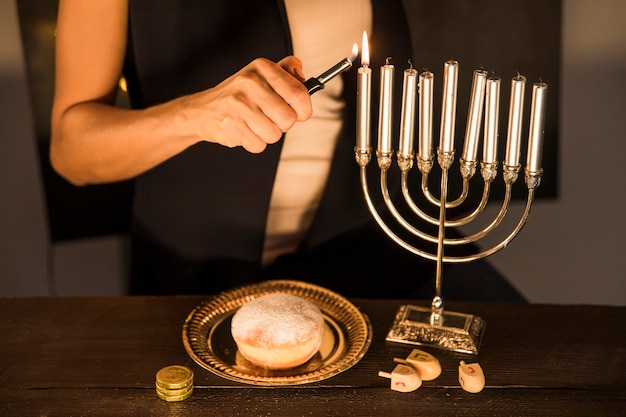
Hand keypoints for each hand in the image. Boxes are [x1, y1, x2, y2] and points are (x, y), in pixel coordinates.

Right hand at [180, 56, 312, 152]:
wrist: (202, 110)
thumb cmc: (239, 94)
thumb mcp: (261, 74)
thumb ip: (287, 72)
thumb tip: (305, 80)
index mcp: (262, 68)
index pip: (299, 93)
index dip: (304, 109)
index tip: (300, 113)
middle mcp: (250, 83)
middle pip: (288, 119)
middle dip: (283, 125)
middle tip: (272, 119)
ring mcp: (238, 104)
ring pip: (274, 135)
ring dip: (268, 134)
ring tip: (255, 124)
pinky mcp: (230, 125)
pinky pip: (258, 145)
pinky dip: (254, 142)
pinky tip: (244, 130)